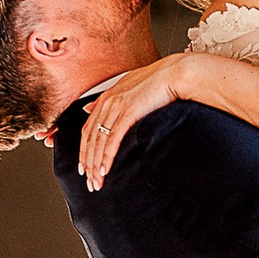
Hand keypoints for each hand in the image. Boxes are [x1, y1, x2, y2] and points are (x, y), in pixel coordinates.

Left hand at [79, 56, 184, 190]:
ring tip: (97, 183)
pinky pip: (112, 140)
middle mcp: (107, 102)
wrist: (175, 74)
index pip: (88, 129)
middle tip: (89, 182)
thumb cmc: (158, 82)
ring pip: (99, 142)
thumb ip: (107, 100)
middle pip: (90, 139)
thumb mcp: (127, 88)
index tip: (84, 167)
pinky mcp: (128, 113)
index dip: (84, 150)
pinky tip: (105, 170)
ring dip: (96, 165)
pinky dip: (106, 157)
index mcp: (106, 97)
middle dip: (88, 163)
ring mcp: (116, 107)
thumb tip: (88, 108)